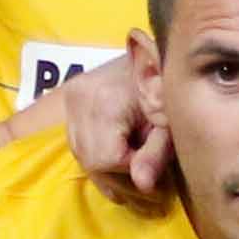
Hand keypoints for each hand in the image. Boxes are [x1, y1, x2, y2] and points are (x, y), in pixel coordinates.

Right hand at [54, 57, 170, 198]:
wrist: (151, 52)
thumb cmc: (166, 86)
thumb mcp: (169, 122)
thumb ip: (156, 154)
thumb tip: (143, 186)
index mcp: (105, 101)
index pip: (107, 158)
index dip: (131, 170)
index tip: (153, 168)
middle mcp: (80, 99)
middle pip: (90, 159)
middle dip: (120, 176)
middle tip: (147, 177)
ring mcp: (71, 99)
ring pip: (81, 155)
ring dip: (108, 169)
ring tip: (135, 167)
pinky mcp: (69, 100)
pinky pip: (78, 142)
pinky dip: (98, 155)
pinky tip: (119, 156)